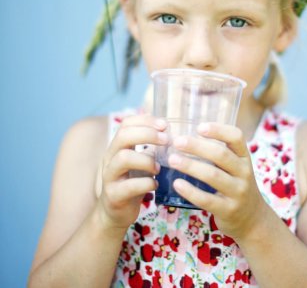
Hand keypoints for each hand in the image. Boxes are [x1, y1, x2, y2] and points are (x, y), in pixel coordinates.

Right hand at [97, 114, 167, 230]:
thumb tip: (169, 131)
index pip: (126, 124)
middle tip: (166, 140)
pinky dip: (147, 184)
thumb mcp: (141, 162)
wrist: (115, 214)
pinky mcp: (114, 195)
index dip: (146, 120)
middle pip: (123, 136)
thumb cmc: (133, 183)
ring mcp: (110, 177)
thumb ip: (151, 147)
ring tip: (159, 168)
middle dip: (147, 134)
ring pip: (124, 158)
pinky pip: (130, 186)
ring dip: (147, 160)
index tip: (165, 125)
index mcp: (118, 147)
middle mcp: (110, 158)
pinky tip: (155, 185)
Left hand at [168, 123, 267, 239]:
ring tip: (172, 160)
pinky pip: (207, 199)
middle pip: (221, 154)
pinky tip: (177, 183)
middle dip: (197, 146)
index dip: (218, 130)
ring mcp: (238, 192)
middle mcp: (244, 172)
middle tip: (177, 141)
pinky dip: (190, 191)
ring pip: (213, 175)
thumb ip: (219, 154)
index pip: (236, 137)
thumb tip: (186, 136)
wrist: (252, 219)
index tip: (199, 127)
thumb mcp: (236, 167)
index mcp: (244, 157)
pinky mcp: (228, 210)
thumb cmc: (235, 186)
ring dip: (190, 166)